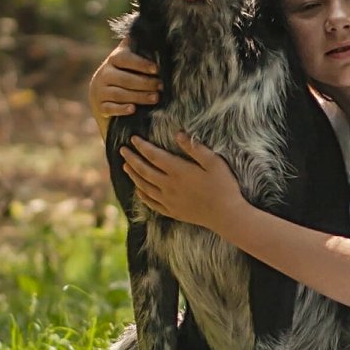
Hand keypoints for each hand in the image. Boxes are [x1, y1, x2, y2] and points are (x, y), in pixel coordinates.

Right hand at [89, 42, 160, 129]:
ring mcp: (101, 90)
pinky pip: (110, 108)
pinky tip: (133, 109)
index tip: (156, 69)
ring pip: (120, 94)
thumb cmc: (124, 72)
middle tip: (161, 86)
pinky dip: (122, 109)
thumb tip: (146, 22)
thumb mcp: (128, 58)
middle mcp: (105, 74)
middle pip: (125, 79)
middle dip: (145, 83)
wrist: (102, 94)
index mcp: (114, 60)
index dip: (141, 64)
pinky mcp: (100, 106)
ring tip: (155, 98)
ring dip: (139, 96)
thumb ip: (136, 44)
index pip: (125, 59)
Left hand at [121, 132, 243, 230]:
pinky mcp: (173, 212)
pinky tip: (138, 190)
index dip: (142, 147)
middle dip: (132, 159)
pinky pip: (152, 203)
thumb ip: (195, 148)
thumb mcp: (214, 162)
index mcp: (179, 171)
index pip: (154, 156)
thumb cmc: (224, 186)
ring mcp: (169, 200)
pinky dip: (142, 196)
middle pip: (144, 170)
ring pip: (144, 186)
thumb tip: (178, 134)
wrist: (227, 215)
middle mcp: (169, 186)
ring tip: (125, 166)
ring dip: (133, 175)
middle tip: (122, 150)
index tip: (133, 139)